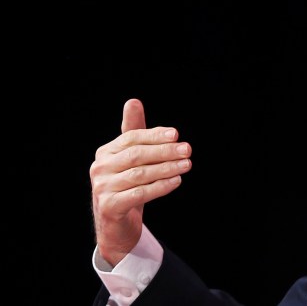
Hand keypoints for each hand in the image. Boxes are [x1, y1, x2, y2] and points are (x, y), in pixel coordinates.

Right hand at [90, 98, 191, 265]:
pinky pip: (140, 193)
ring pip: (140, 174)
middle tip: (187, 150)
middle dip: (164, 151)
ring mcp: (102, 188)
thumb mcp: (131, 159)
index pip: (132, 138)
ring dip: (166, 168)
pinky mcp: (110, 206)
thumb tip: (133, 101)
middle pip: (136, 155)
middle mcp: (100, 168)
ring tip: (186, 165)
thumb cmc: (127, 185)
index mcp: (105, 153)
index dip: (154, 135)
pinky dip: (160, 186)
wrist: (116, 224)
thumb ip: (134, 132)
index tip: (176, 134)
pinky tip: (176, 181)